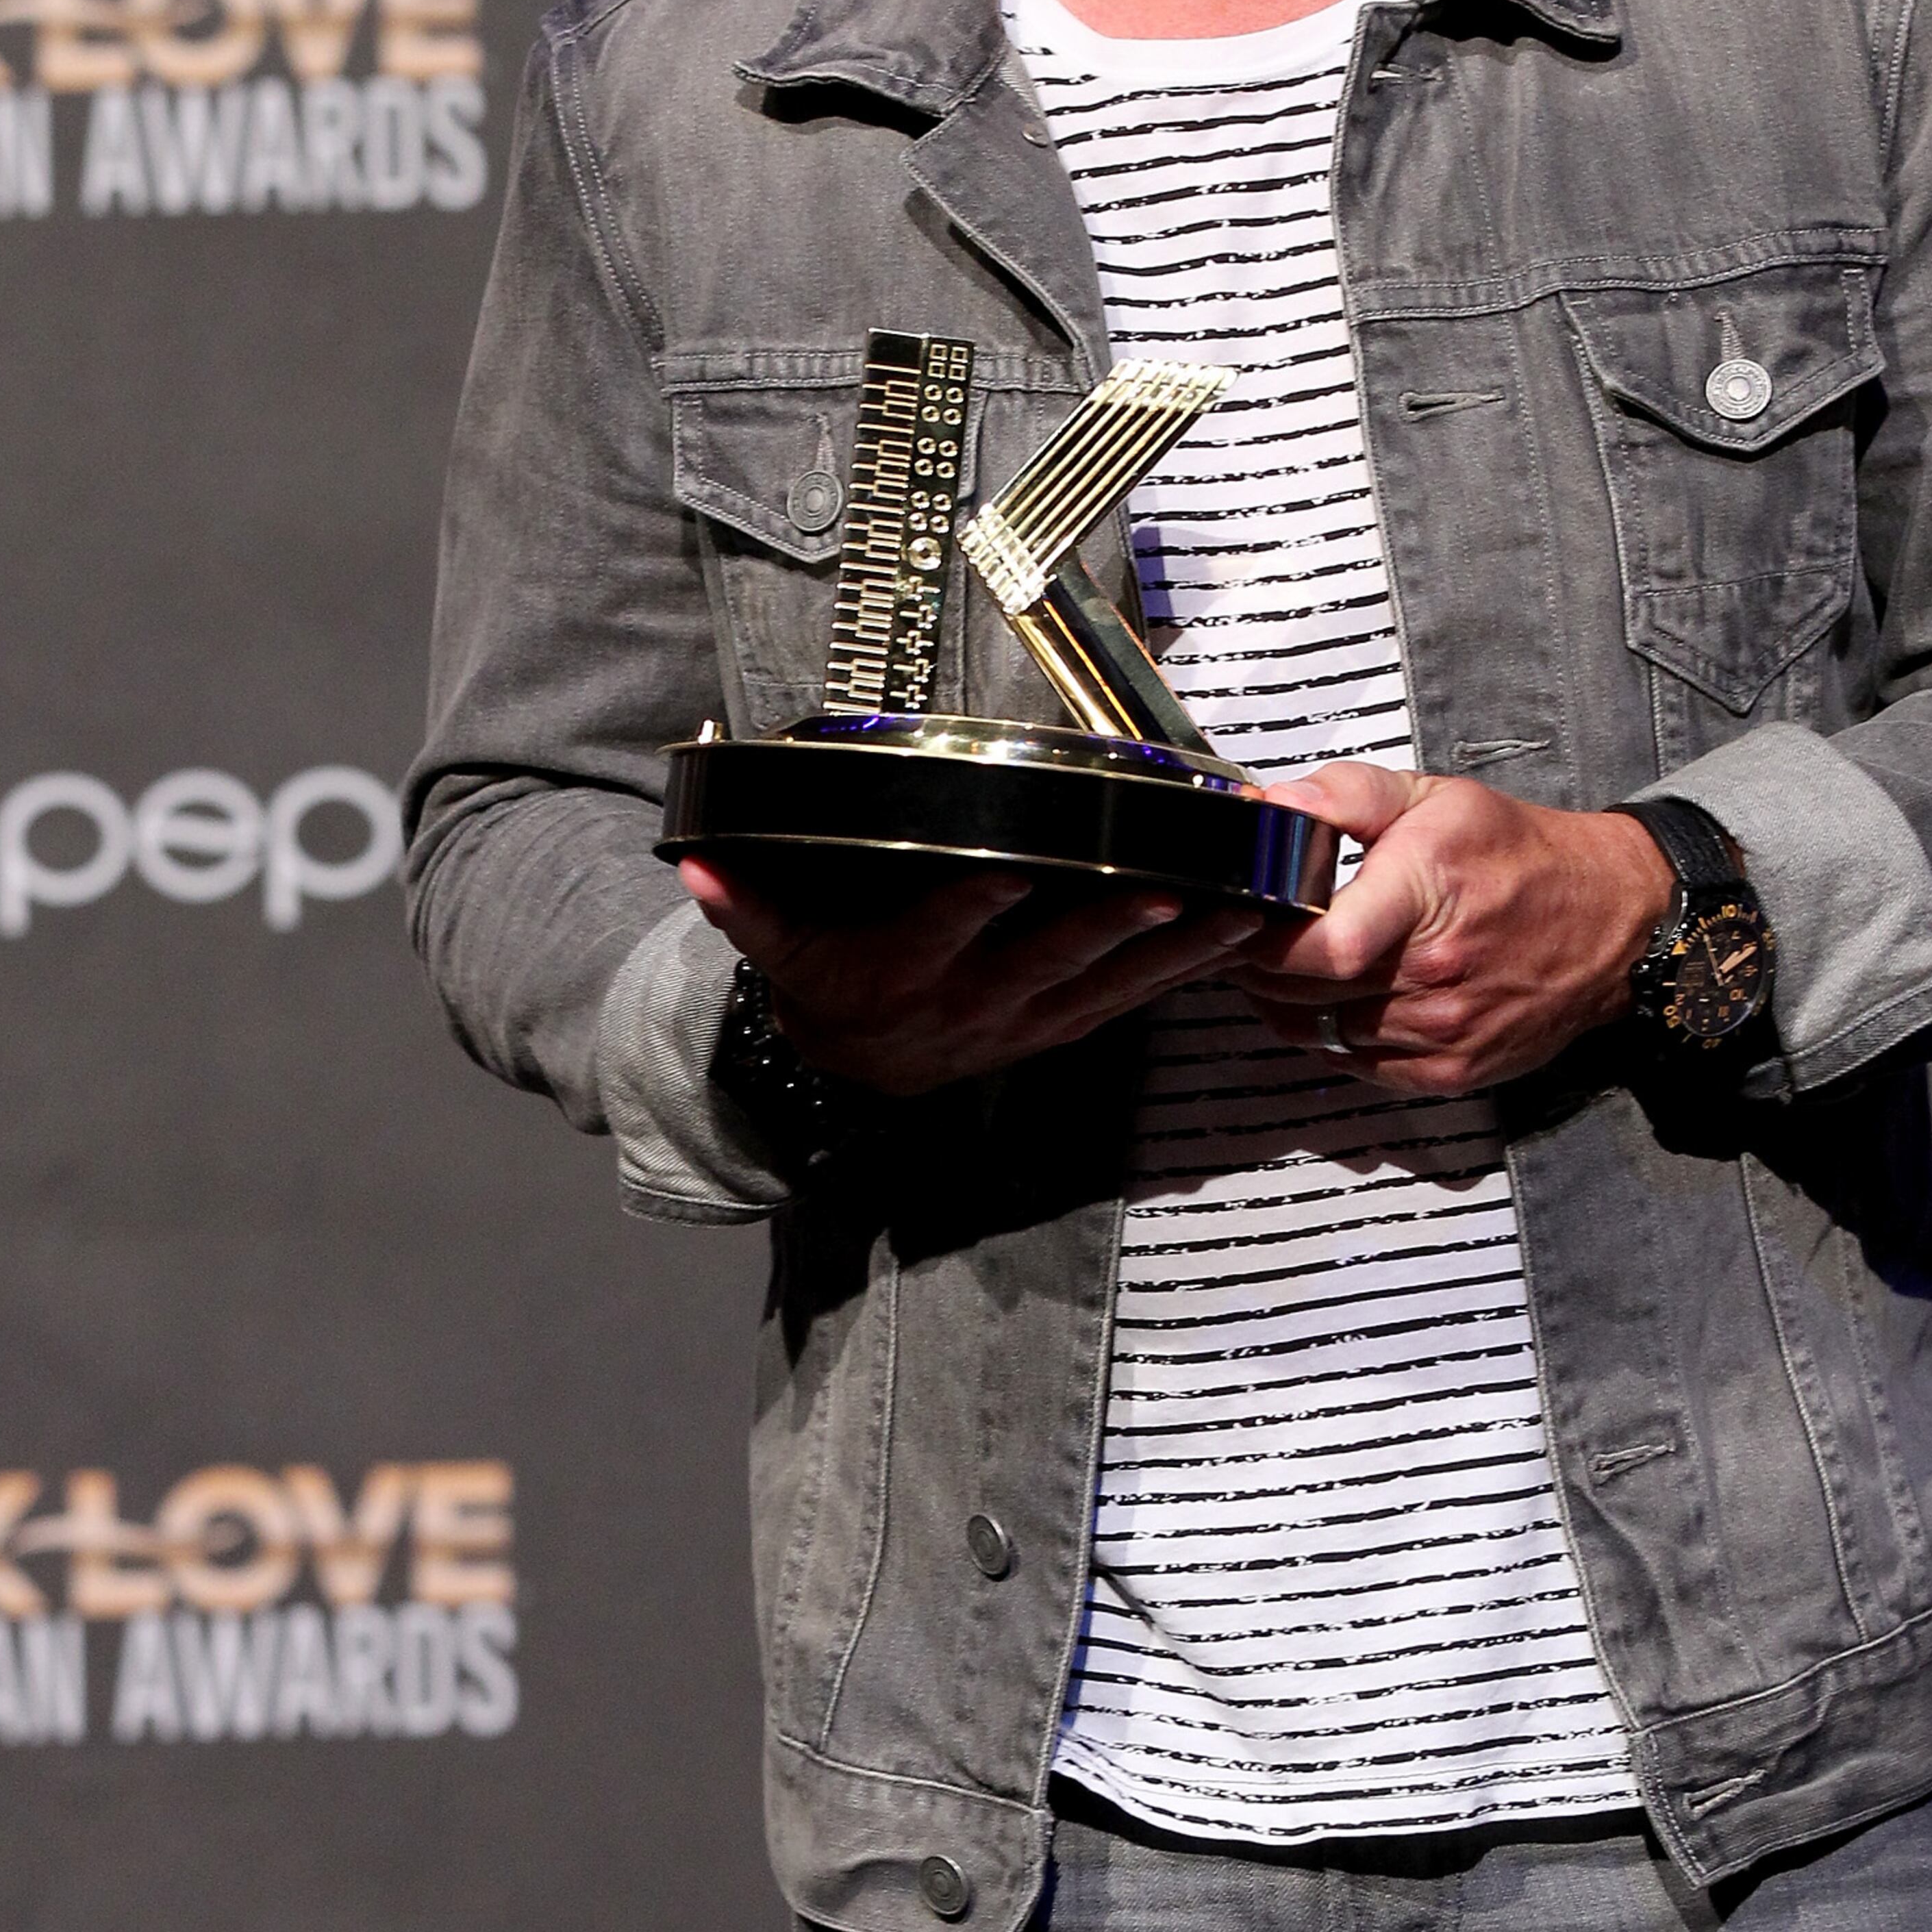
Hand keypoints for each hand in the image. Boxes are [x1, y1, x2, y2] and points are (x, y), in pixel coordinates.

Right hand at [678, 855, 1265, 1097]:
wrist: (852, 1068)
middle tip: (1165, 888)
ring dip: (1172, 950)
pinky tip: (1237, 936)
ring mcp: (1023, 1020)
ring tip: (1233, 911)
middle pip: (1046, 960)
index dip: (972, 903)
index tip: (1010, 867)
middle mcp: (969, 1000)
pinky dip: (1186, 971)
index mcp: (900, 971)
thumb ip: (740, 904)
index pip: (938, 929)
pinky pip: (1132, 1001)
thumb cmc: (824, 978)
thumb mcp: (775, 946)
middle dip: (1107, 926)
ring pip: (1106, 985)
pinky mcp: (1062, 1026)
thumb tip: (694, 863)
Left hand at [1237, 767, 1675, 1096]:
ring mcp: (1444, 1032)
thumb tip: (1277, 803)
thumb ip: (1349, 795)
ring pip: (1321, 1032)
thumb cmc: (1520, 855)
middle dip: (1259, 964)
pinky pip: (1356, 1064)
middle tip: (1249, 935)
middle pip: (1306, 992)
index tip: (1245, 914)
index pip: (1323, 945)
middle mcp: (1435, 974)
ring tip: (1288, 964)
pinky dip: (1329, 1035)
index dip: (1264, 937)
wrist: (1611, 920)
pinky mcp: (1450, 1070)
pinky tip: (1332, 999)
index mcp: (1427, 895)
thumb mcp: (1437, 798)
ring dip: (1288, 1002)